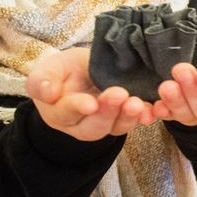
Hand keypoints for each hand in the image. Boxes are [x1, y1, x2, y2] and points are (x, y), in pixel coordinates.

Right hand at [26, 48, 153, 140]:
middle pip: (95, 125)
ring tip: (137, 103)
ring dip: (129, 116)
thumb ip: (42, 80)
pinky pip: (136, 121)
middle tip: (119, 95)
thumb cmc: (63, 72)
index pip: (66, 113)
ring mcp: (107, 124)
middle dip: (108, 112)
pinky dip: (146, 116)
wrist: (85, 72)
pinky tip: (153, 110)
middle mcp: (82, 125)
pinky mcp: (126, 118)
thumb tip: (47, 93)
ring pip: (117, 127)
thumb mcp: (49, 69)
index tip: (90, 103)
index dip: (78, 108)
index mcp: (59, 113)